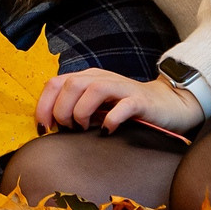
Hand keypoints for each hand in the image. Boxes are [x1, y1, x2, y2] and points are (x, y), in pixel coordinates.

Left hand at [35, 66, 204, 136]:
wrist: (167, 105)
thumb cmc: (126, 109)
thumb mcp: (97, 107)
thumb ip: (75, 110)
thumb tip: (50, 128)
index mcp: (87, 79)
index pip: (55, 83)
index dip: (43, 105)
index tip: (43, 128)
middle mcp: (102, 79)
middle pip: (70, 84)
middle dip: (62, 109)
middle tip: (68, 129)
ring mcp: (122, 88)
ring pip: (92, 88)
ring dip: (81, 111)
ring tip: (84, 128)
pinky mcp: (140, 101)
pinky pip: (123, 106)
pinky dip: (111, 119)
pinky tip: (108, 130)